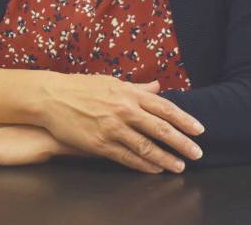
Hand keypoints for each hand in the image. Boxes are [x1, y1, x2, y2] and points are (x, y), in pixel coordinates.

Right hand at [38, 75, 204, 173]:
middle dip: (182, 142)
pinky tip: (155, 169)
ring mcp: (112, 128)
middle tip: (197, 152)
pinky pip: (126, 157)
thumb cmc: (80, 87)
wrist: (50, 97)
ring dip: (166, 158)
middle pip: (160, 129)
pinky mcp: (99, 144)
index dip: (184, 120)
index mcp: (128, 93)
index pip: (164, 107)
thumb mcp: (111, 82)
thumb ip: (137, 88)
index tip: (199, 130)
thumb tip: (157, 87)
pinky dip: (143, 165)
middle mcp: (123, 110)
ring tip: (180, 166)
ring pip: (146, 147)